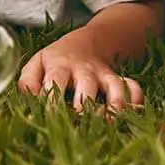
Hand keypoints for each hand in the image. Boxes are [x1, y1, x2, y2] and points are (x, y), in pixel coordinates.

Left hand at [18, 32, 144, 112]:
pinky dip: (136, 98)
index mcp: (60, 65)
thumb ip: (28, 81)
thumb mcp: (36, 63)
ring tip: (112, 121)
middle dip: (85, 102)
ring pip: (114, 85)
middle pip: (87, 84)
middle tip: (81, 121)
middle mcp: (84, 70)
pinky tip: (134, 113)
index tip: (50, 116)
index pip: (55, 80)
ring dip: (115, 102)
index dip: (53, 98)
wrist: (85, 43)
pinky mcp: (118, 80)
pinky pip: (133, 87)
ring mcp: (104, 75)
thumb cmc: (55, 61)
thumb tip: (28, 98)